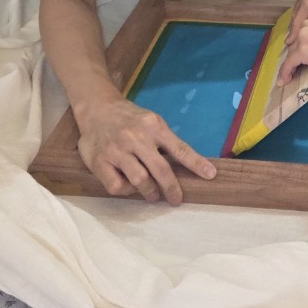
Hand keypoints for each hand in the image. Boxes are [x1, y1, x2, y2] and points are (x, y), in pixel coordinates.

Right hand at [73, 96, 215, 203]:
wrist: (96, 108)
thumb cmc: (128, 118)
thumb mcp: (150, 121)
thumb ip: (164, 140)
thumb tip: (184, 164)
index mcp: (153, 126)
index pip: (179, 148)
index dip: (196, 163)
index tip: (210, 175)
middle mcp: (136, 137)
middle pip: (161, 169)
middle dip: (172, 188)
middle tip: (176, 199)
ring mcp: (117, 150)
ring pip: (140, 180)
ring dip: (150, 191)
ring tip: (153, 194)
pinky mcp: (100, 161)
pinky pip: (117, 186)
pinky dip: (126, 190)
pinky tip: (128, 186)